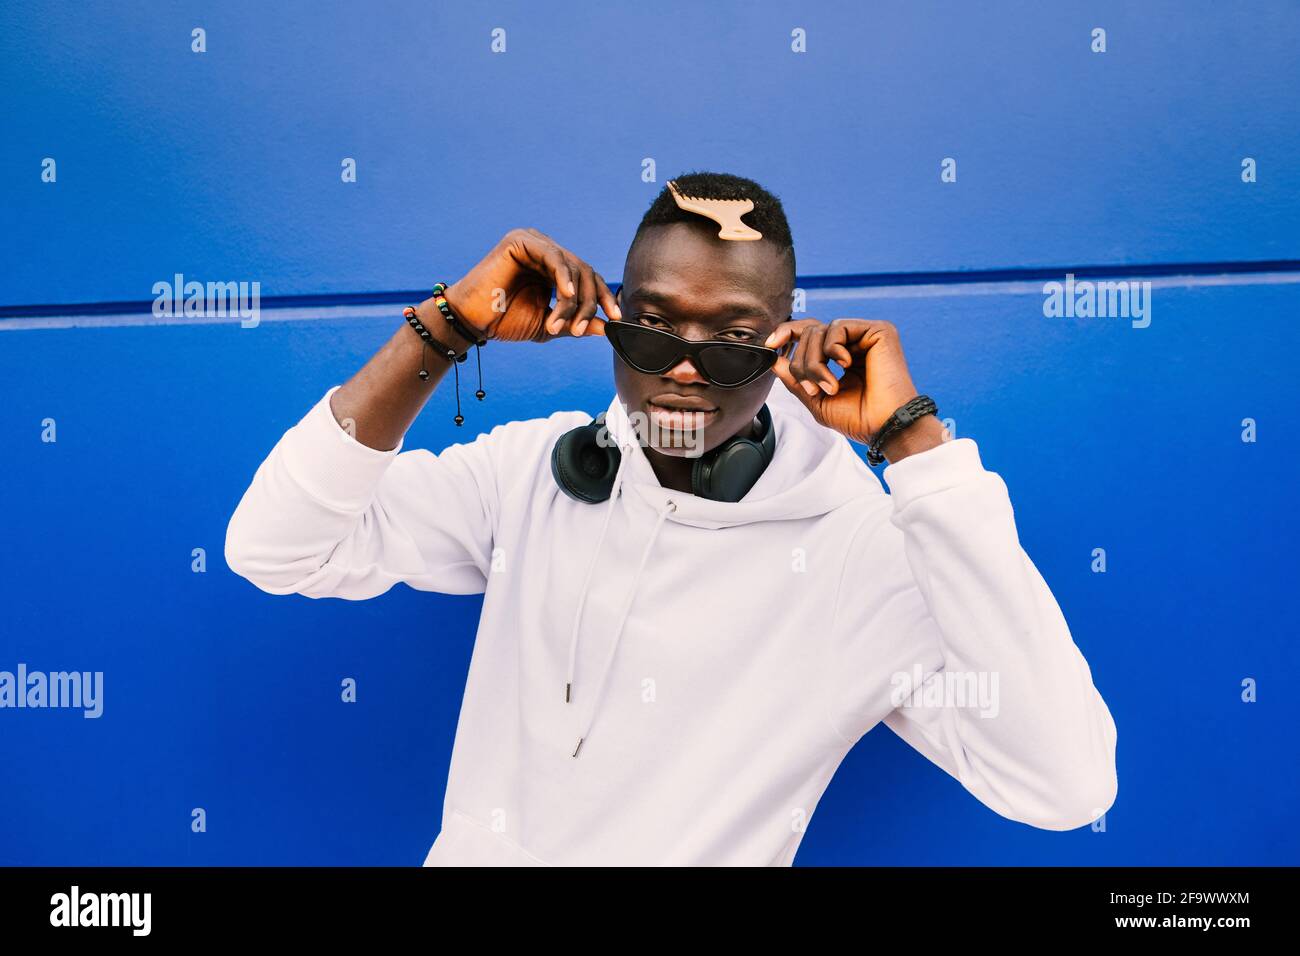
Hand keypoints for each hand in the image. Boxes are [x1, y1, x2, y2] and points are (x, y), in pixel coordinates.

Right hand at [439, 228, 619, 342]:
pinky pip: (554, 257)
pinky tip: (566, 297)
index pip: (589, 277)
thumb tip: (608, 327)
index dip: (604, 297)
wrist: (473, 321)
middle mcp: (545, 251)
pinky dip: (563, 278)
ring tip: (560, 325)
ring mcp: (534, 242)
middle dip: (588, 304)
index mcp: (552, 267)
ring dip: (572, 301)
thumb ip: (577, 323)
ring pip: (572, 267)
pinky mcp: (521, 240)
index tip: (615, 319)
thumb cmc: (505, 321)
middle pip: (585, 272)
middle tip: (579, 330)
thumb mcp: (550, 324)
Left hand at [765, 318, 943, 459]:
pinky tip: (844, 365)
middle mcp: (853, 343)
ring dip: (814, 361)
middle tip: (811, 388)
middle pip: (809, 332)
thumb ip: (795, 379)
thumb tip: (774, 359)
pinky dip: (832, 348)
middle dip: (801, 361)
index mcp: (841, 357)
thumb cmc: (857, 419)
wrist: (884, 426)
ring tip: (828, 386)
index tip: (770, 346)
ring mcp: (865, 335)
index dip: (787, 334)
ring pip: (819, 330)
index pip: (809, 334)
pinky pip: (838, 326)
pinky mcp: (878, 330)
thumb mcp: (816, 399)